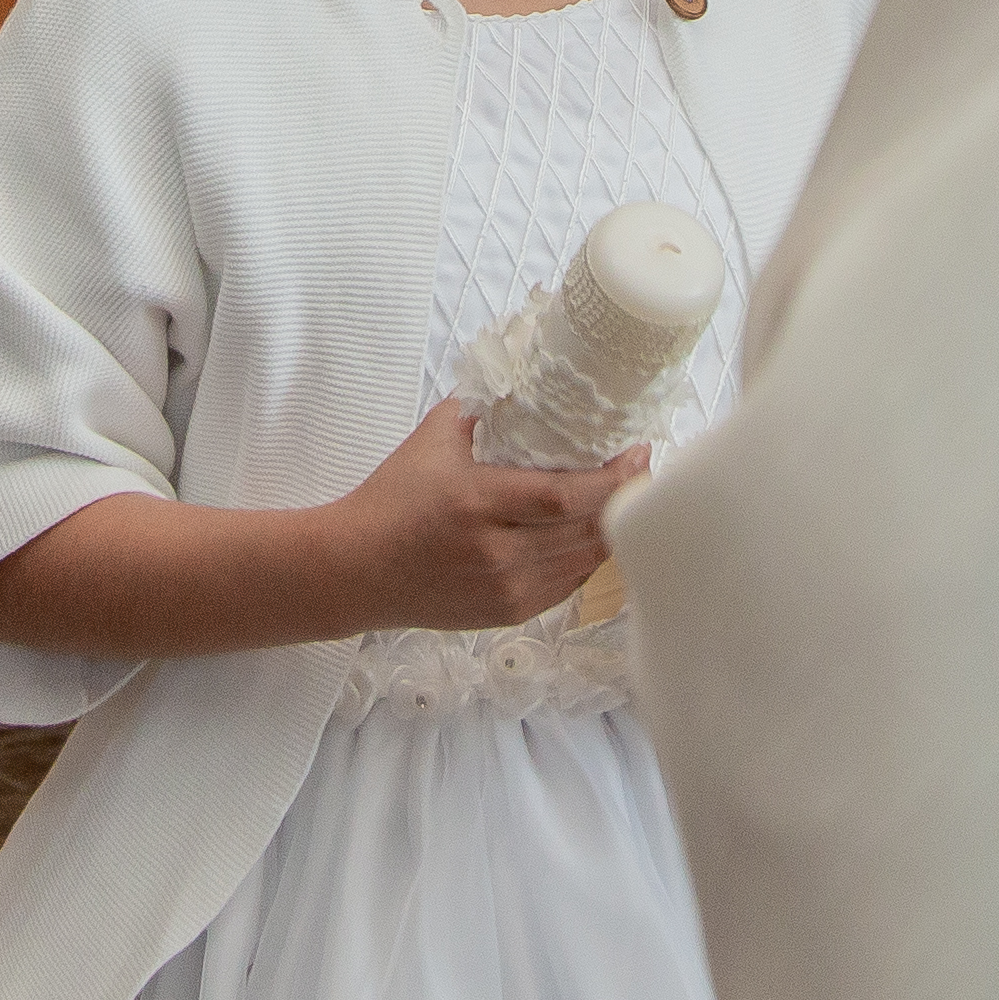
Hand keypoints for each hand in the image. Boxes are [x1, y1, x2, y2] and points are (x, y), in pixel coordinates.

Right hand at [325, 400, 648, 630]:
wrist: (356, 570)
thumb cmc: (392, 499)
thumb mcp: (433, 440)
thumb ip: (483, 411)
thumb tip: (530, 386)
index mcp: (478, 503)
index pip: (566, 499)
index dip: (613, 480)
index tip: (639, 453)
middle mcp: (497, 554)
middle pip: (587, 533)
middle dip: (625, 501)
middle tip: (642, 470)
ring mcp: (506, 590)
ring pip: (585, 563)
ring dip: (612, 530)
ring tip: (624, 499)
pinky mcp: (509, 613)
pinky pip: (568, 585)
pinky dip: (587, 558)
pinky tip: (590, 533)